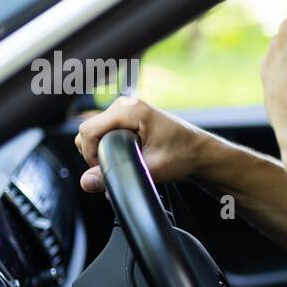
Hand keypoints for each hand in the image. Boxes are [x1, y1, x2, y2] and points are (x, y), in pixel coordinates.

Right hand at [73, 95, 207, 192]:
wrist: (199, 151)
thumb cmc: (183, 155)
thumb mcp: (150, 169)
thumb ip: (117, 175)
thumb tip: (87, 182)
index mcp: (131, 110)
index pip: (87, 130)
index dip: (90, 154)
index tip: (105, 169)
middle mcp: (125, 104)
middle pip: (87, 131)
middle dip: (95, 154)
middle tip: (115, 169)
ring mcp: (124, 108)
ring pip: (94, 131)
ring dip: (101, 150)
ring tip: (122, 162)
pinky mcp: (126, 116)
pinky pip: (103, 130)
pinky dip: (107, 145)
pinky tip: (123, 155)